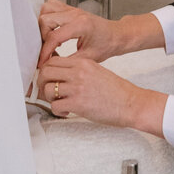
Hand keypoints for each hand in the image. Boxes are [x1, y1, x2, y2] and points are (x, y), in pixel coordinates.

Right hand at [38, 0, 123, 65]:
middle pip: (45, 20)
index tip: (42, 61)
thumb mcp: (89, 58)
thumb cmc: (107, 44)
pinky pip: (52, 7)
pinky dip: (48, 18)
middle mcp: (75, 14)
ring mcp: (72, 9)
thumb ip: (68, 61)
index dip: (45, 51)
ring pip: (46, 10)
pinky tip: (54, 30)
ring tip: (50, 39)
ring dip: (44, 25)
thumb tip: (51, 66)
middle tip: (48, 50)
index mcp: (81, 25)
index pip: (54, 36)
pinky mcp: (70, 9)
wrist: (117, 35)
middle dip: (43, 37)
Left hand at [39, 54, 167, 133]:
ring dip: (49, 99)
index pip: (53, 61)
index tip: (47, 79)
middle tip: (47, 92)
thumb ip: (78, 70)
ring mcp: (78, 88)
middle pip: (45, 72)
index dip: (45, 70)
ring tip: (59, 103)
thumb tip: (59, 76)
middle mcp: (78, 72)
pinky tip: (66, 112)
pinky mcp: (78, 104)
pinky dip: (57, 111)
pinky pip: (55, 106)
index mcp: (83, 63)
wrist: (132, 103)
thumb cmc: (116, 91)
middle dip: (41, 83)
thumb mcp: (96, 71)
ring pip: (47, 89)